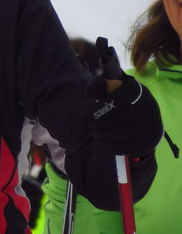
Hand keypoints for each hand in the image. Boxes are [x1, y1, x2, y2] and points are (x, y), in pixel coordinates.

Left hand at [86, 39, 162, 157]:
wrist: (144, 120)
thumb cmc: (121, 100)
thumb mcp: (112, 87)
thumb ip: (100, 85)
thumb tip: (90, 91)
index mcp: (137, 90)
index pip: (116, 101)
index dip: (98, 111)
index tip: (83, 119)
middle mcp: (148, 107)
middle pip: (114, 121)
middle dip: (97, 125)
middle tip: (90, 126)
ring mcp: (150, 126)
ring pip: (117, 135)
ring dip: (100, 136)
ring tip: (95, 133)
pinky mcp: (148, 142)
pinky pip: (122, 148)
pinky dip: (105, 147)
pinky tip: (99, 144)